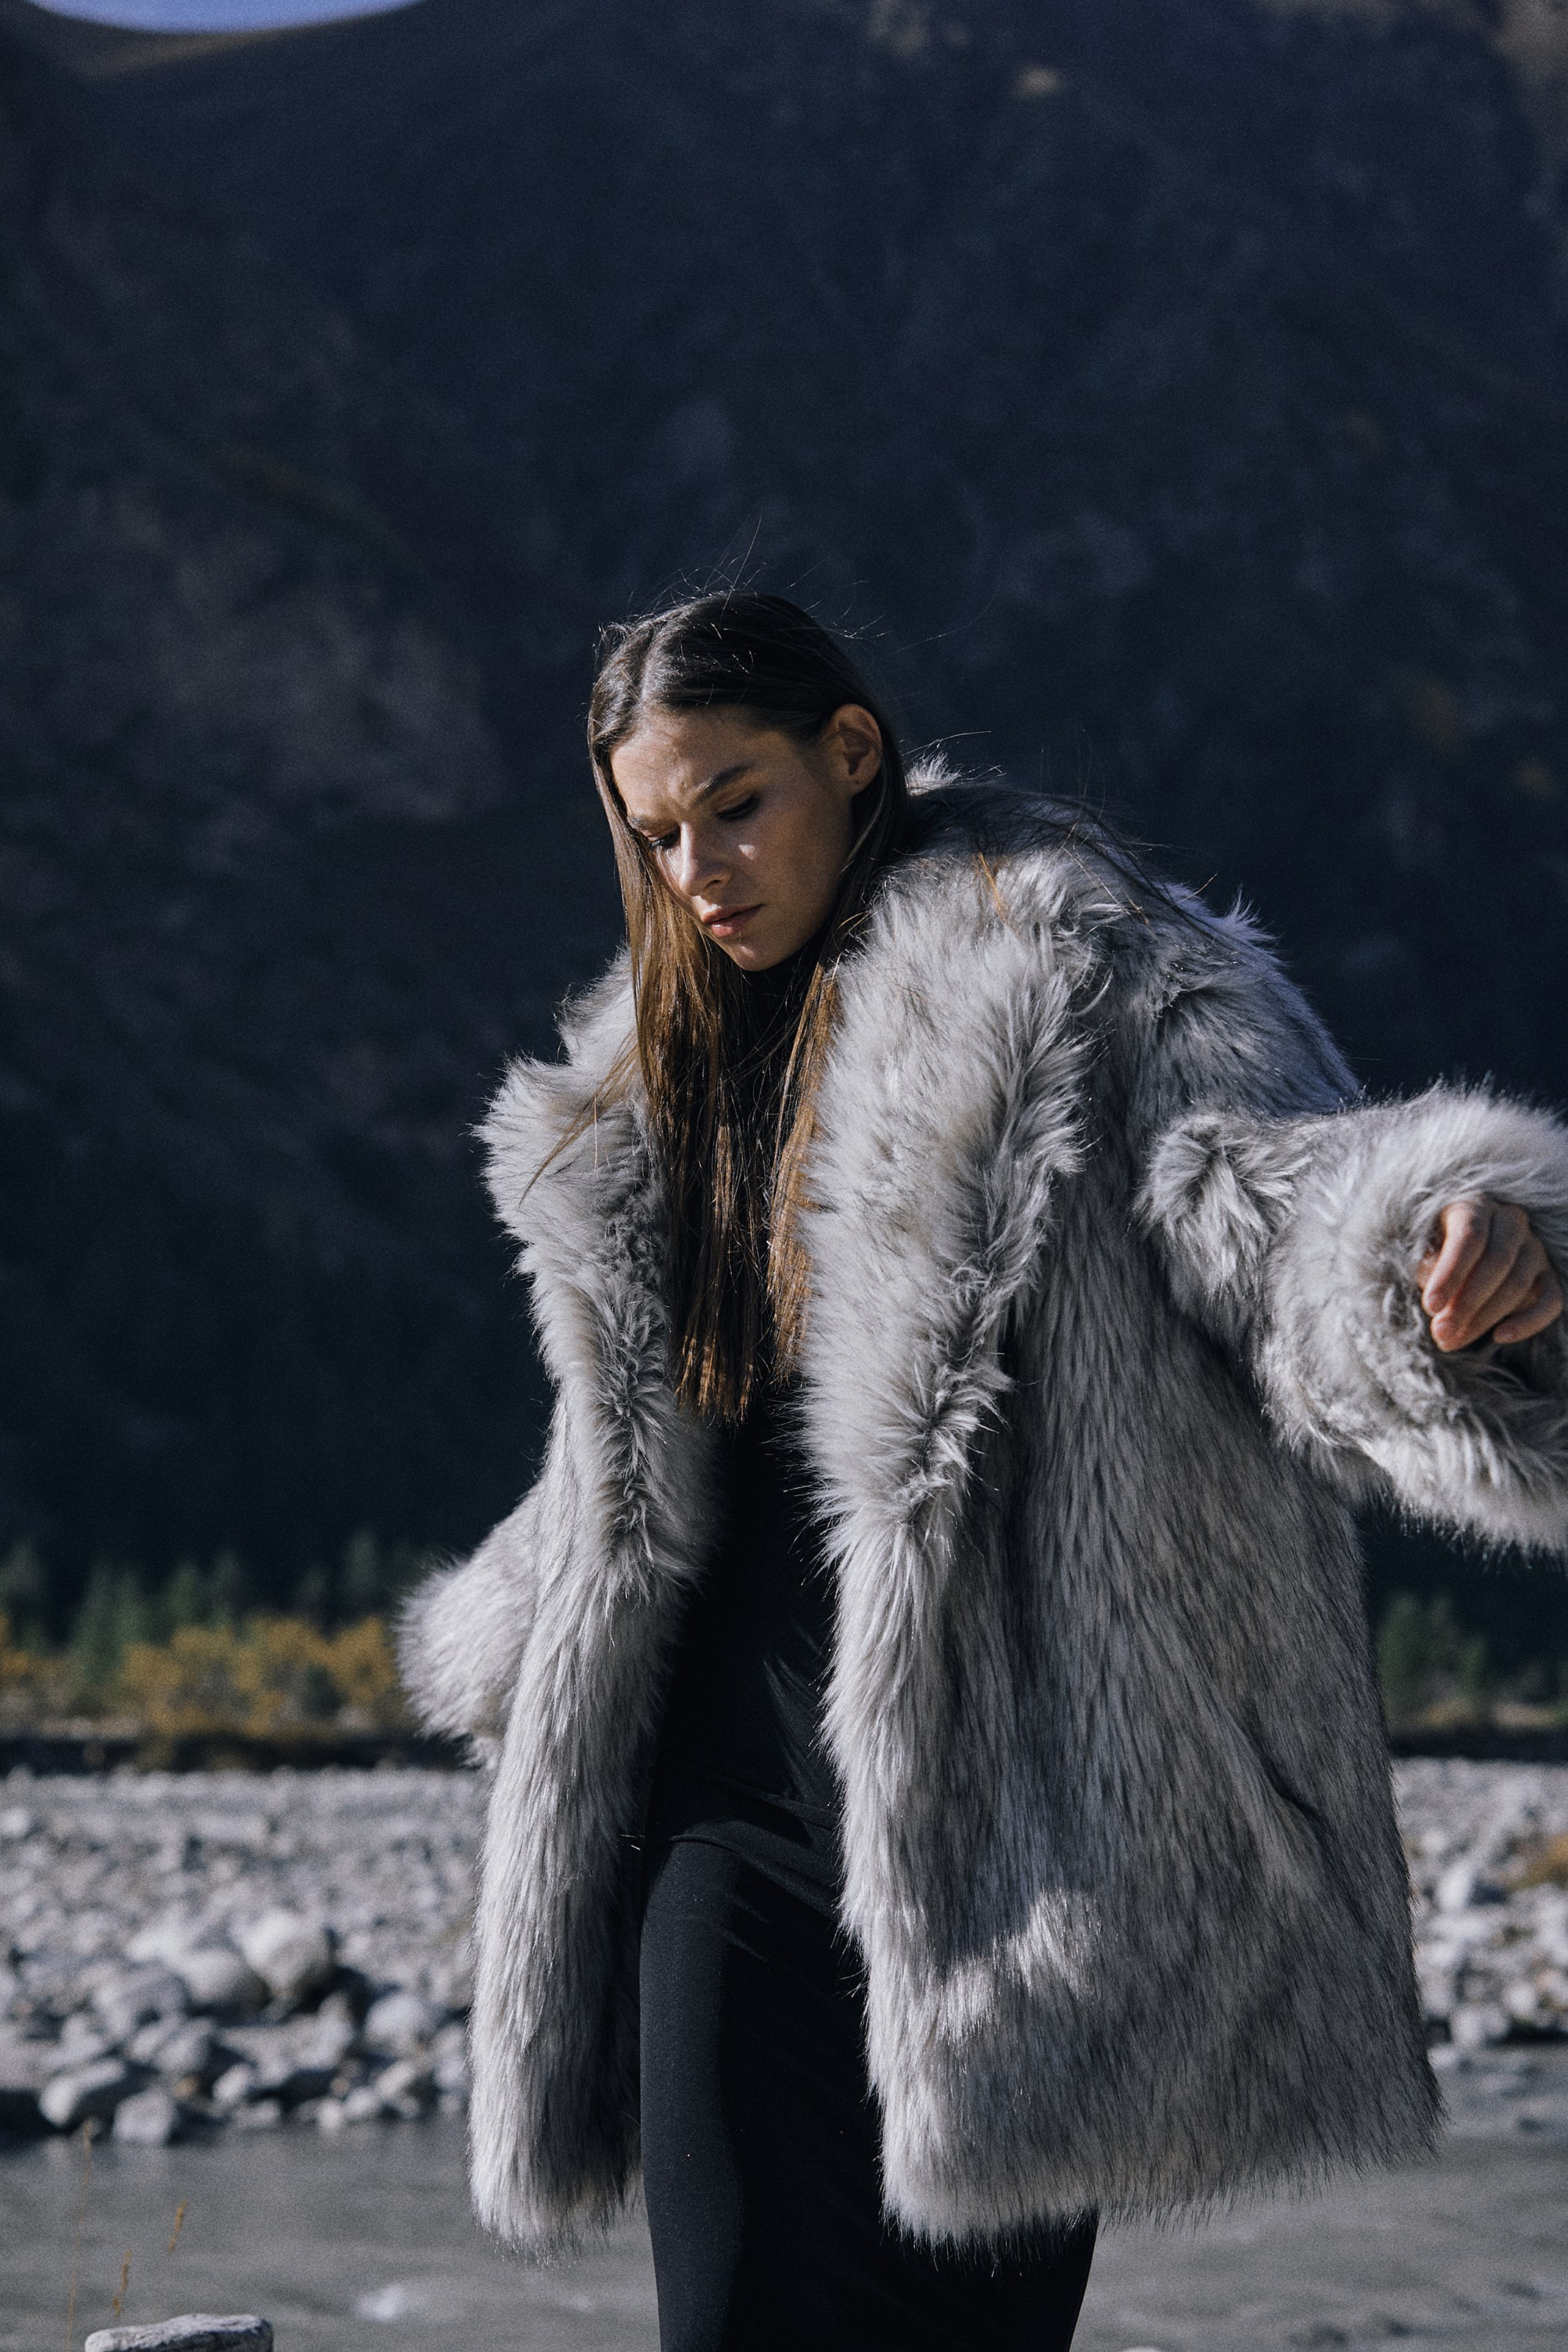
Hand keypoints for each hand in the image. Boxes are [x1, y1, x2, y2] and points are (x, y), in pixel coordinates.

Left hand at [1418, 1198, 1562, 1351]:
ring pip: (1518, 1284)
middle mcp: (1511, 1221)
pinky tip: (1499, 1337)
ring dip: (1484, 1319)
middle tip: (1440, 1332)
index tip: (1430, 1307)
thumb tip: (1440, 1303)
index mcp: (1476, 1207)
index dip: (1450, 1274)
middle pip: (1497, 1261)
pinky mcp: (1549, 1275)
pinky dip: (1529, 1322)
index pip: (1470, 1237)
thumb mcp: (1424, 1253)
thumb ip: (1430, 1270)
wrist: (1462, 1254)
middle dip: (1466, 1303)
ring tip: (1450, 1341)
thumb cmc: (1434, 1250)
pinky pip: (1551, 1300)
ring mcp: (1535, 1247)